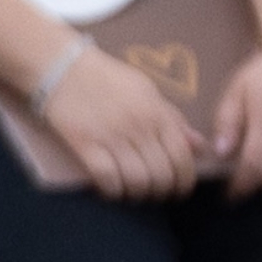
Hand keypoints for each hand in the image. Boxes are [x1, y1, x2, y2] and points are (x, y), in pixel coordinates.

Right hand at [31, 45, 203, 200]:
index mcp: (157, 112)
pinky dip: (113, 191)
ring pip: (137, 181)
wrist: (62, 67)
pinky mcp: (85, 144)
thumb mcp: (147, 91)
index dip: (184, 181)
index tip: (178, 190)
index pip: (182, 157)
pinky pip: (108, 179)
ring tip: (134, 192)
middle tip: (155, 194)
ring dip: (138, 194)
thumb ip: (173, 119)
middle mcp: (138, 126)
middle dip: (161, 192)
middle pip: (161, 175)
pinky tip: (112, 189)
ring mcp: (111, 136)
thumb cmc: (107, 78)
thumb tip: (199, 146)